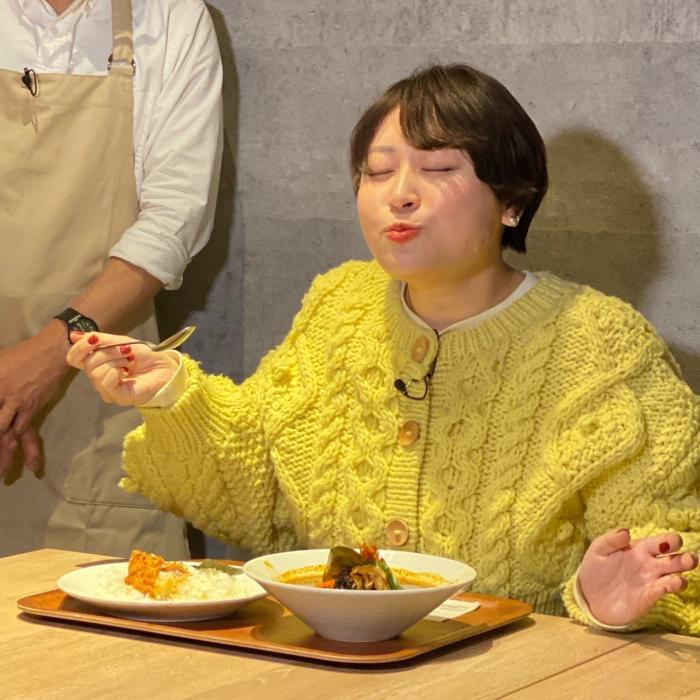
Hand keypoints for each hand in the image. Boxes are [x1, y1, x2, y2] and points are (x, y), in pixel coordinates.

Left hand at [0, 330, 68, 475]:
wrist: (53, 352)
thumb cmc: (21, 355)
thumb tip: (0, 403)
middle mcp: (3, 399)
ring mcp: (18, 407)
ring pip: (8, 436)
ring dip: (6, 456)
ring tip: (4, 475)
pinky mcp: (33, 410)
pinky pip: (29, 434)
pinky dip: (31, 450)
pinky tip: (33, 466)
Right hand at [66, 332, 178, 405]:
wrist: (165, 367)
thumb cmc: (146, 356)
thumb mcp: (121, 342)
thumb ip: (99, 340)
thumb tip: (74, 335)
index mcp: (98, 363)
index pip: (74, 358)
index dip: (79, 348)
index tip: (93, 339)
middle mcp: (99, 378)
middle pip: (88, 363)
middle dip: (108, 352)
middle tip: (126, 352)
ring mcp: (107, 389)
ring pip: (96, 371)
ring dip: (116, 361)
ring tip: (130, 362)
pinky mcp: (117, 397)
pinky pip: (106, 382)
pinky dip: (116, 372)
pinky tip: (128, 371)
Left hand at [578, 529, 698, 625]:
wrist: (589, 596)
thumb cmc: (596, 569)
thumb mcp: (598, 550)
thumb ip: (611, 539)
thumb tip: (627, 531)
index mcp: (641, 549)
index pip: (662, 542)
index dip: (670, 540)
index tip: (672, 542)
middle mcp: (651, 565)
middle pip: (675, 560)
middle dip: (685, 559)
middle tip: (690, 559)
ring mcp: (651, 582)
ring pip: (674, 577)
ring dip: (681, 576)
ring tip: (680, 578)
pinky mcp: (648, 598)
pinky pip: (662, 592)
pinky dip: (667, 589)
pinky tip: (667, 586)